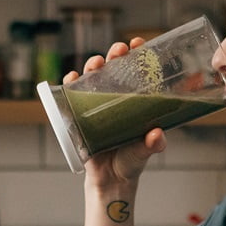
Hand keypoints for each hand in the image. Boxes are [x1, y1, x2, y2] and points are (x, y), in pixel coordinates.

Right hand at [63, 38, 166, 188]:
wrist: (110, 181)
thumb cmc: (131, 161)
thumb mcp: (145, 151)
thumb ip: (152, 144)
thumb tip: (156, 134)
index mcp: (134, 100)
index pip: (137, 70)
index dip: (137, 54)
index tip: (138, 44)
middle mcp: (114, 98)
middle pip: (114, 68)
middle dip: (115, 55)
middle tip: (118, 51)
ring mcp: (94, 105)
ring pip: (92, 77)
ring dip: (93, 66)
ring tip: (96, 64)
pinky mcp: (77, 115)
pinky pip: (70, 96)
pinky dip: (69, 84)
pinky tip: (72, 79)